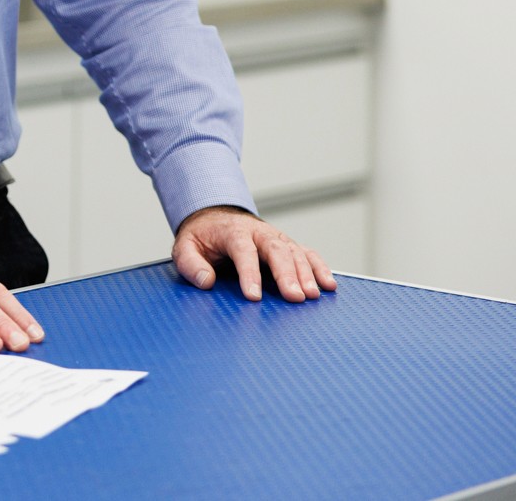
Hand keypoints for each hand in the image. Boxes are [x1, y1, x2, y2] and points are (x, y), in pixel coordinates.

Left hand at [172, 206, 337, 301]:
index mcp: (233, 232)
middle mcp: (259, 232)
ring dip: (306, 273)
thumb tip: (206, 281)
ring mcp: (276, 238)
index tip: (253, 297)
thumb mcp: (185, 247)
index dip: (249, 274)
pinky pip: (308, 254)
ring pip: (295, 252)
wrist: (216, 217)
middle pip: (276, 250)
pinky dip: (320, 267)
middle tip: (295, 297)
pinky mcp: (287, 245)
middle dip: (286, 274)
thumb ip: (191, 264)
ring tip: (313, 295)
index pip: (243, 251)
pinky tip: (329, 284)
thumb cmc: (202, 237)